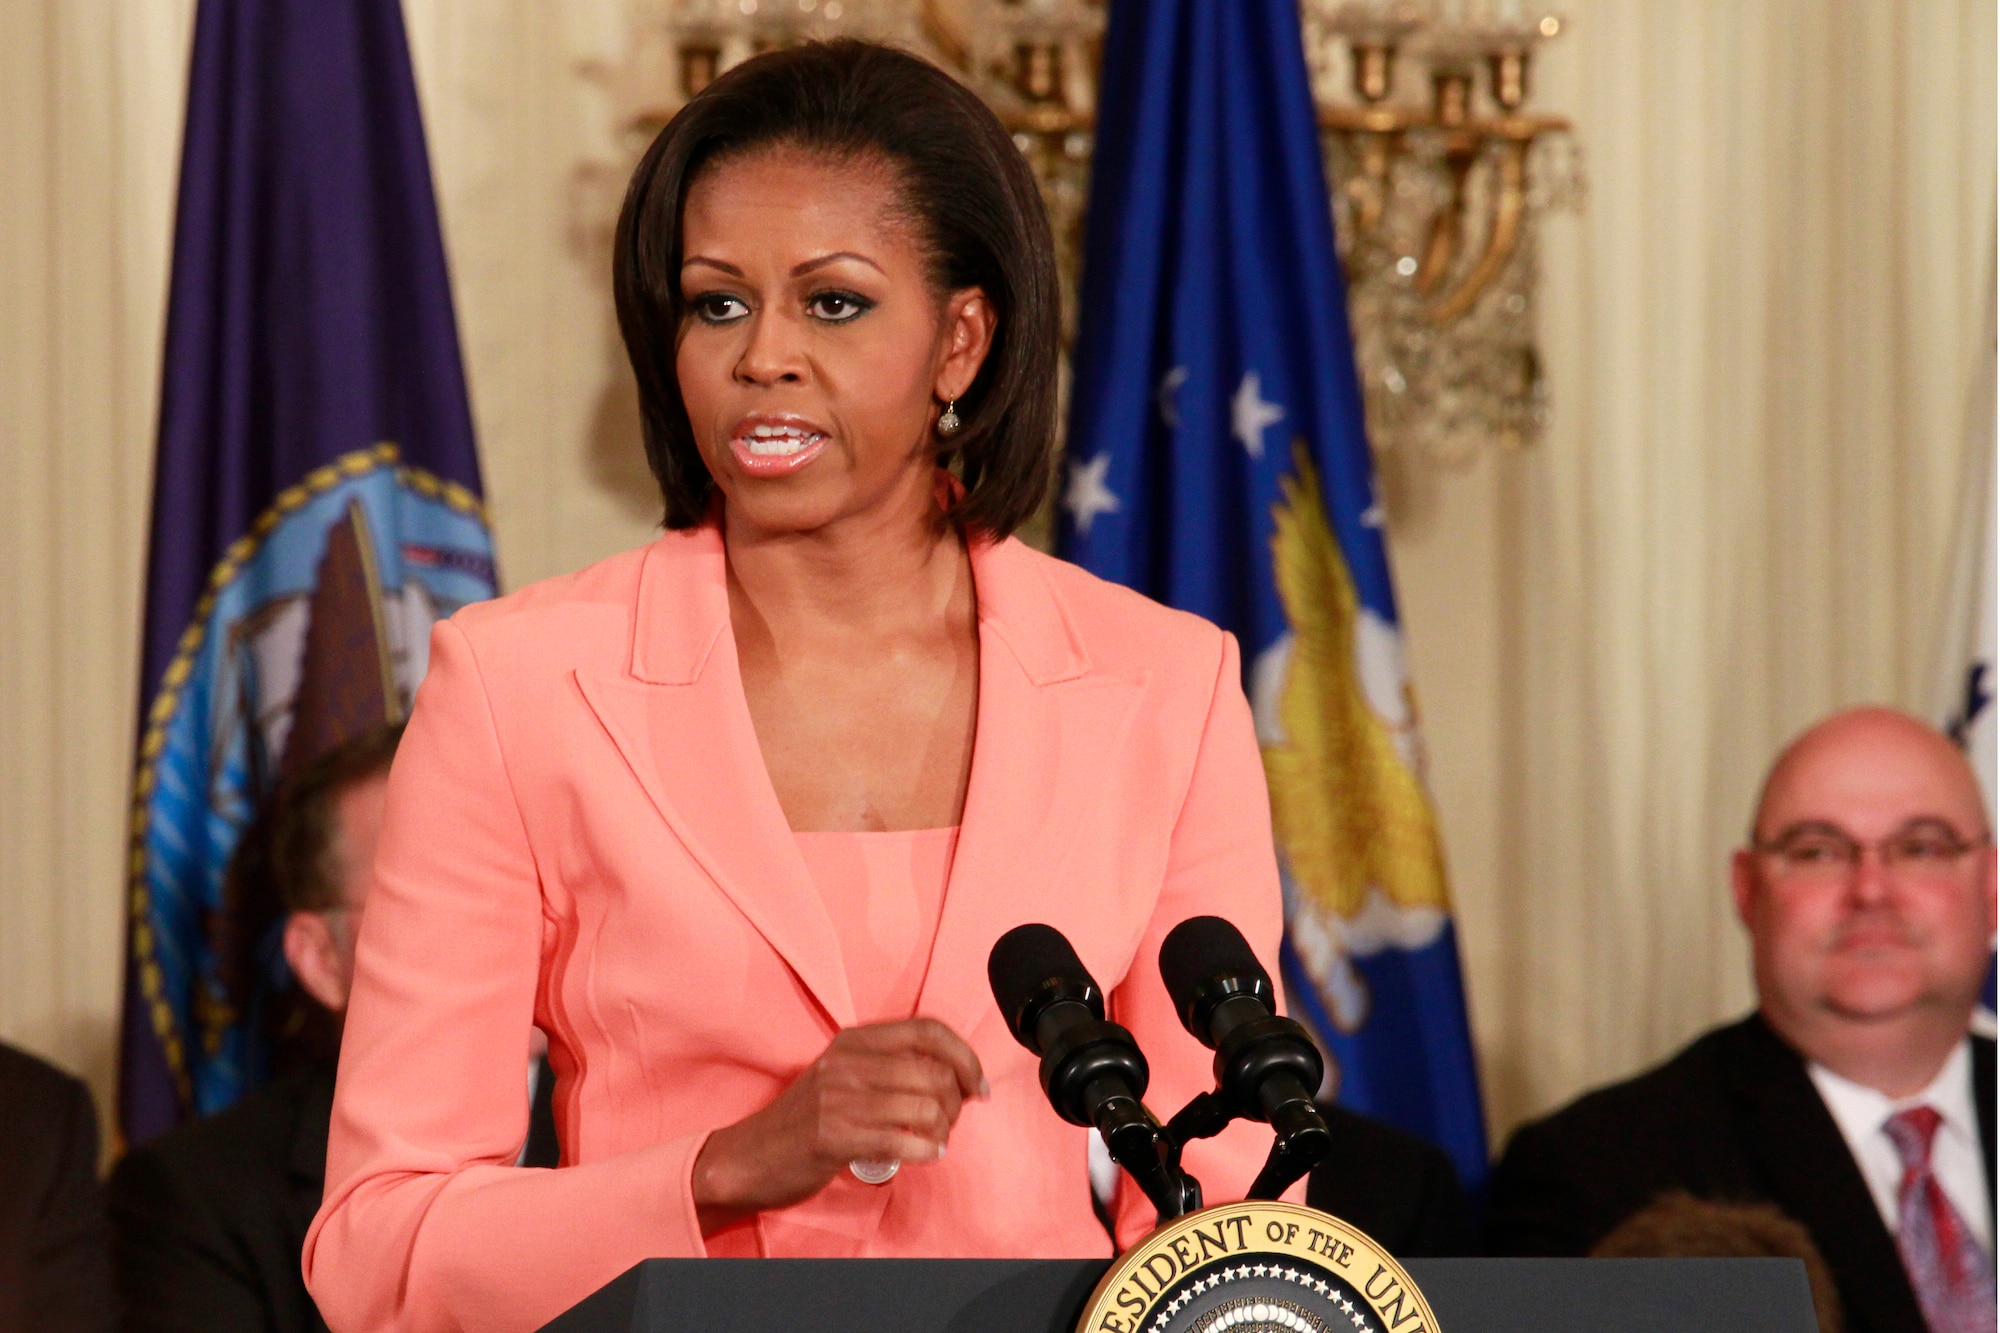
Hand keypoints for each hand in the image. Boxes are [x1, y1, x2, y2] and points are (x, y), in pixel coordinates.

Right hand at [691, 1018, 986, 1235]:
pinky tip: (926, 1154)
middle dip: (956, 1102)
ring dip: (942, 1129)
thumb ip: (888, 1065)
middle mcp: (846, 1062)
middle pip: (934, 1072)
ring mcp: (838, 1099)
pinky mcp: (833, 1137)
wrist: (747, 1157)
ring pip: (924, 1107)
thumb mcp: (842, 1074)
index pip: (928, 1030)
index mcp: (853, 1040)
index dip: (964, 1056)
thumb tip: (952, 1073)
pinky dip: (925, 1150)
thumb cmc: (804, 1120)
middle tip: (951, 1121)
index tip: (977, 1084)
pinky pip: (902, 1141)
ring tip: (936, 1140)